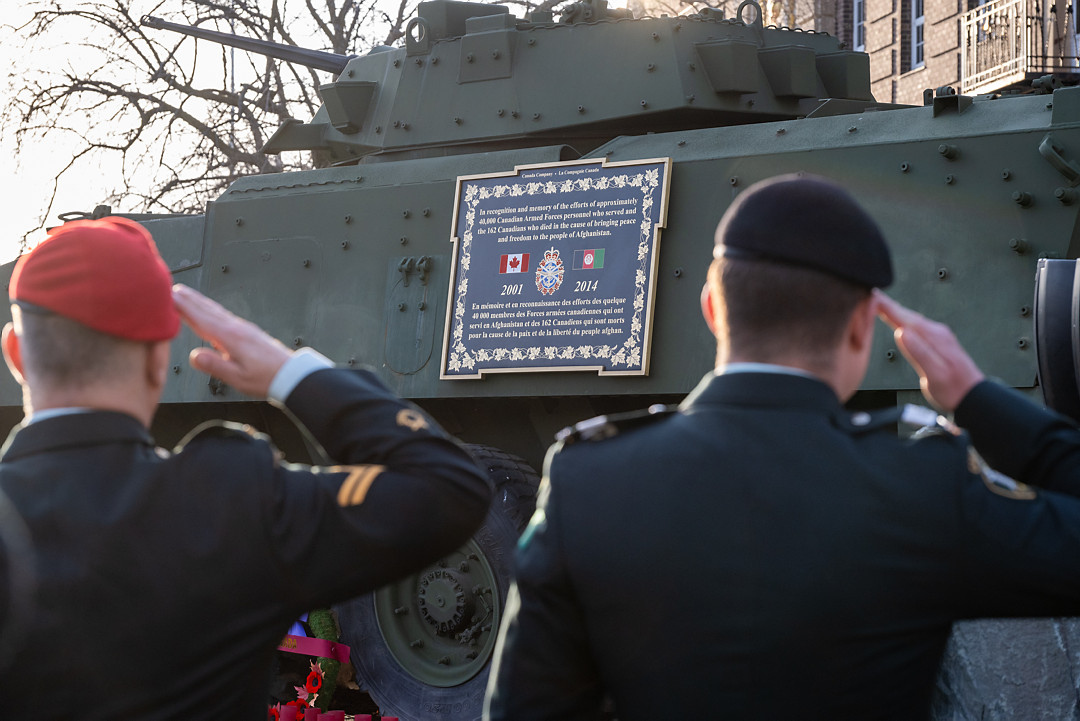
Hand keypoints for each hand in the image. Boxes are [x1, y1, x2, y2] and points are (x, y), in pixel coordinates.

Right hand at [172, 284, 292, 398]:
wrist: (290, 374)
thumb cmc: (266, 378)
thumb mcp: (238, 378)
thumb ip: (215, 366)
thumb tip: (193, 356)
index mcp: (231, 338)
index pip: (202, 319)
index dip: (184, 308)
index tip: (169, 297)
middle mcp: (236, 328)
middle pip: (208, 310)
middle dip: (189, 299)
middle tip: (172, 288)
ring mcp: (243, 328)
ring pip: (216, 311)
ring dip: (199, 301)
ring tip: (186, 294)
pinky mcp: (248, 332)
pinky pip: (224, 316)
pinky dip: (211, 309)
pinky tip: (210, 311)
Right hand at [875, 290, 984, 412]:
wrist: (974, 396)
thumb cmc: (954, 389)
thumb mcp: (935, 374)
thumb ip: (918, 352)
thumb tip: (901, 333)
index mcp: (933, 338)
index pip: (904, 318)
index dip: (886, 307)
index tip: (871, 296)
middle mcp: (937, 333)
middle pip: (906, 315)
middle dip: (887, 305)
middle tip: (870, 295)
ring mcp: (939, 336)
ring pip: (911, 319)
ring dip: (895, 311)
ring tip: (880, 305)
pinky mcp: (938, 342)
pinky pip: (917, 326)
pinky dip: (904, 320)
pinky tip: (900, 322)